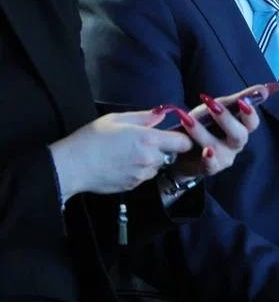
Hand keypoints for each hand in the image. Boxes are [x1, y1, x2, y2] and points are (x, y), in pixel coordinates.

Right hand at [49, 111, 193, 199]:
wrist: (71, 166)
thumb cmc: (91, 139)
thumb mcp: (116, 119)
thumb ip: (143, 117)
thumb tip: (161, 115)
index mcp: (149, 139)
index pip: (183, 143)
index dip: (180, 138)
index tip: (171, 135)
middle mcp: (150, 159)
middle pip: (171, 155)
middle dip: (162, 149)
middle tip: (143, 143)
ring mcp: (142, 175)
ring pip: (157, 166)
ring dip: (150, 161)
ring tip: (128, 154)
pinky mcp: (133, 186)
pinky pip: (143, 176)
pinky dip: (138, 171)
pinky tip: (120, 164)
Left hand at [167, 86, 265, 182]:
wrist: (183, 151)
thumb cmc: (205, 125)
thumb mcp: (219, 108)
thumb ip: (239, 98)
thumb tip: (265, 88)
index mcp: (241, 128)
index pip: (252, 122)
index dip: (250, 113)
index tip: (242, 101)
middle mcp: (235, 144)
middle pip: (239, 135)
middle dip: (226, 120)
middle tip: (212, 106)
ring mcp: (224, 158)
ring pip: (218, 147)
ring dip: (202, 132)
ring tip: (187, 119)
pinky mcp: (209, 168)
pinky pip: (211, 165)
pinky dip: (208, 158)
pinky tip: (204, 151)